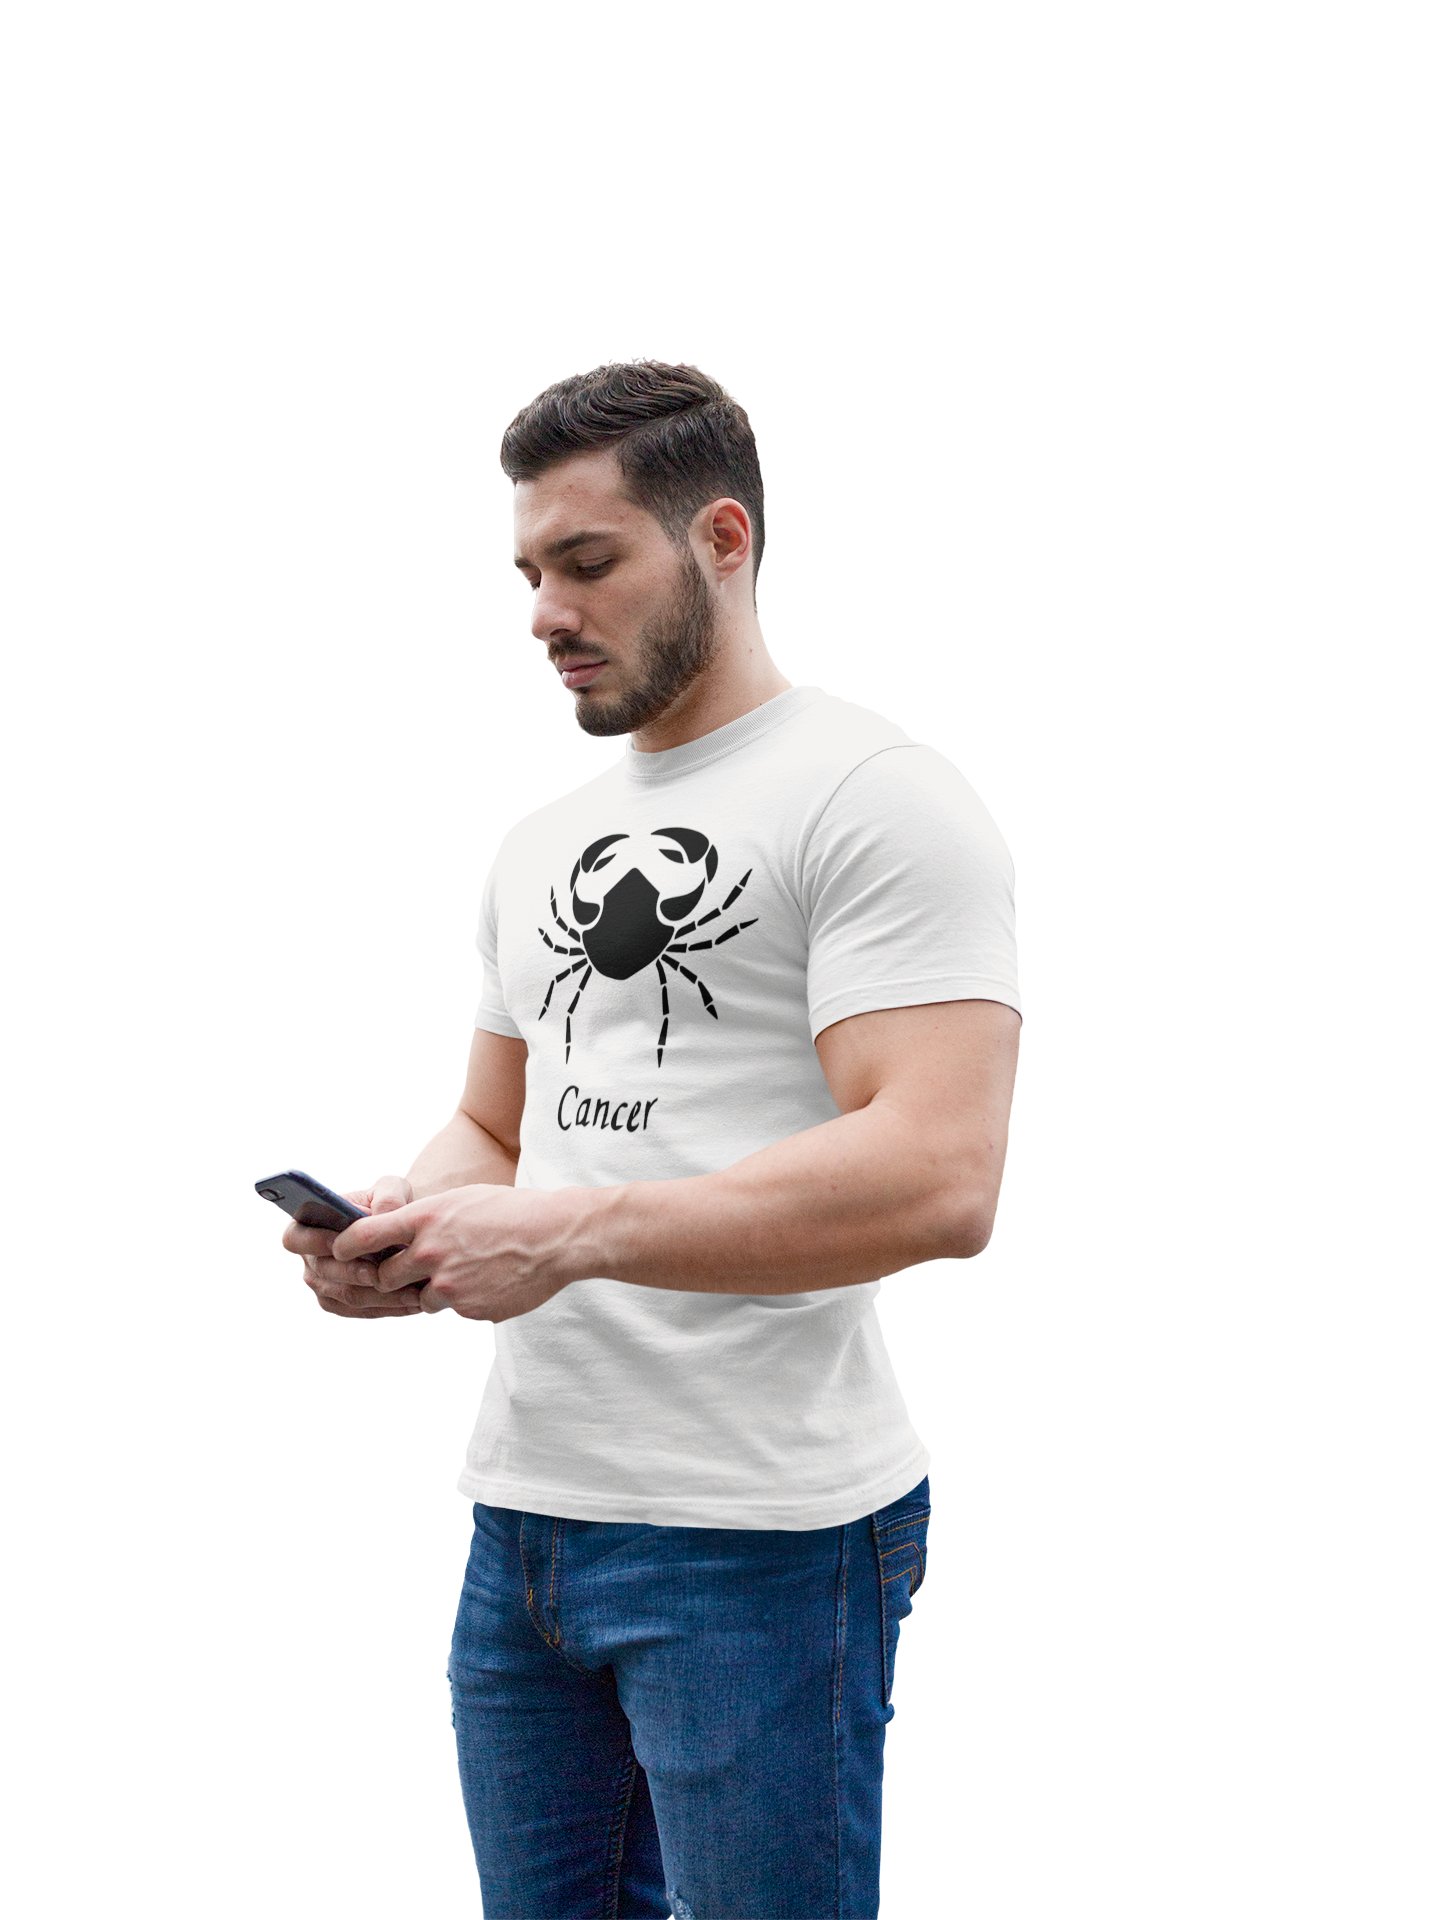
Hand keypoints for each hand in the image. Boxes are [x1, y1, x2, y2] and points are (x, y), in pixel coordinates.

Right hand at [281, 1175, 425, 1318]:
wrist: (405, 1229)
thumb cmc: (391, 1204)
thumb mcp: (392, 1188)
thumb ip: (387, 1196)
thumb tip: (381, 1216)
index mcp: (306, 1225)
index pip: (294, 1238)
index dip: (314, 1241)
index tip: (344, 1240)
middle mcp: (310, 1258)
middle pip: (324, 1272)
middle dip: (355, 1272)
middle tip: (382, 1272)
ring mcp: (323, 1285)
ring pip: (347, 1296)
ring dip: (379, 1294)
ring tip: (411, 1290)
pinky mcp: (343, 1305)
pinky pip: (362, 1311)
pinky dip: (389, 1307)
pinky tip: (415, 1300)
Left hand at [329, 1183, 582, 1322]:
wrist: (558, 1237)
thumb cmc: (512, 1211)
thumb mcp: (461, 1201)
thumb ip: (426, 1222)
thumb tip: (399, 1242)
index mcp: (426, 1219)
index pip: (364, 1236)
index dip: (344, 1246)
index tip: (337, 1250)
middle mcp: (431, 1253)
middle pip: (384, 1277)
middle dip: (391, 1276)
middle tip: (407, 1270)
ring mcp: (450, 1286)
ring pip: (421, 1298)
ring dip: (433, 1290)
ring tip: (466, 1270)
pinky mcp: (470, 1309)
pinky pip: (455, 1309)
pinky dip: (466, 1298)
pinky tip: (491, 1279)